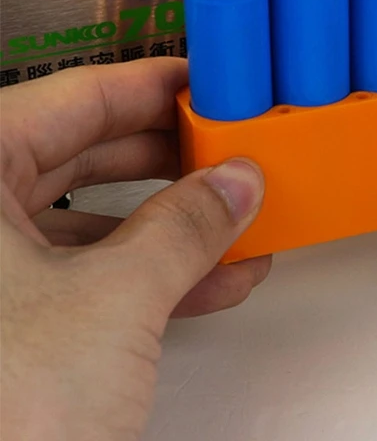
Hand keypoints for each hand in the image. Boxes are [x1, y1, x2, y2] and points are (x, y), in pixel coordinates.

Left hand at [0, 59, 269, 440]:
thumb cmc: (0, 419)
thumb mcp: (112, 303)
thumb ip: (187, 227)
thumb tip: (237, 182)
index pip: (73, 98)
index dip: (151, 86)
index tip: (207, 82)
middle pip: (82, 155)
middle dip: (171, 159)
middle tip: (231, 151)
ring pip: (88, 221)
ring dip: (172, 225)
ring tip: (239, 222)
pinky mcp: (4, 329)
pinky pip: (84, 278)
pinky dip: (149, 277)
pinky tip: (214, 281)